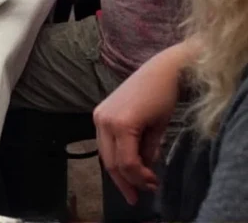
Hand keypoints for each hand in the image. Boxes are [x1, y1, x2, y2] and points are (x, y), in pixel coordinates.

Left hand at [94, 43, 189, 203]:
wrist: (168, 72)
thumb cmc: (159, 96)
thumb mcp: (146, 128)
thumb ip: (140, 148)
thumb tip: (142, 171)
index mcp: (102, 119)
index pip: (106, 155)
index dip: (120, 177)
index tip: (135, 191)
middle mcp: (100, 119)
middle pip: (108, 162)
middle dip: (125, 182)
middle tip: (139, 196)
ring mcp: (109, 120)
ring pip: (118, 162)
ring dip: (135, 178)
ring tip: (151, 185)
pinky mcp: (122, 122)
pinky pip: (128, 156)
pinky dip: (139, 170)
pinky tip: (151, 176)